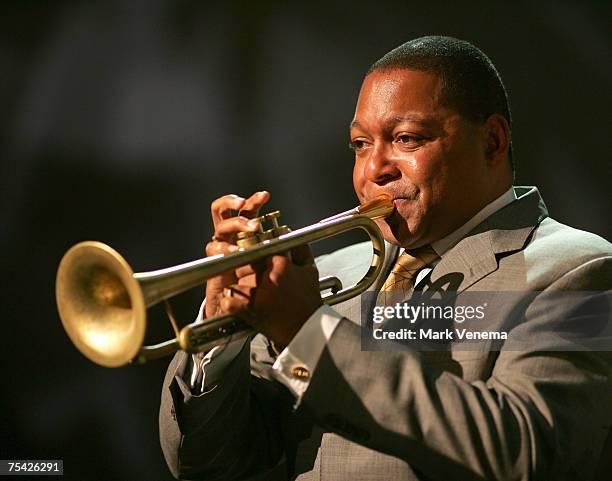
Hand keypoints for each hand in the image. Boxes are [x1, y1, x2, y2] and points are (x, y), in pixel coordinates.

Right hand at [204, 191, 269, 318]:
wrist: (236, 303)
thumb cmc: (255, 280)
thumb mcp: (272, 260)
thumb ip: (280, 246)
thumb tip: (290, 232)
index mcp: (244, 230)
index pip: (246, 209)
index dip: (254, 200)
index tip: (265, 195)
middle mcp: (230, 235)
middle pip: (224, 209)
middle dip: (234, 203)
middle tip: (249, 209)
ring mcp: (220, 246)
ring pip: (220, 226)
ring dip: (234, 224)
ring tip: (249, 230)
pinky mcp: (213, 260)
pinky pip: (213, 248)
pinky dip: (224, 247)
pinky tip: (235, 251)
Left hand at [220, 245, 323, 348]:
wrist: (306, 328)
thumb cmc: (308, 301)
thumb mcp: (309, 270)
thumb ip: (300, 249)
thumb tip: (288, 233)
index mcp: (280, 264)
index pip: (259, 252)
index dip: (257, 260)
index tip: (258, 266)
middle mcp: (266, 276)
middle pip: (244, 266)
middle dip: (246, 273)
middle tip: (254, 282)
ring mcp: (256, 293)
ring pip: (235, 283)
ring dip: (239, 289)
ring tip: (249, 296)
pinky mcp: (248, 310)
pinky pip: (228, 302)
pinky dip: (230, 305)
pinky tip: (239, 306)